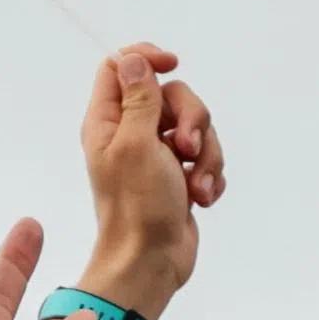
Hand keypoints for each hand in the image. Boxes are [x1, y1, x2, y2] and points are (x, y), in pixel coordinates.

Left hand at [74, 42, 223, 316]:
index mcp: (108, 122)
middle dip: (191, 118)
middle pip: (171, 94)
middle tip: (185, 149)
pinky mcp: (180, 176)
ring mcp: (158, 156)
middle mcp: (131, 134)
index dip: (148, 57)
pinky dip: (209, 175)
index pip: (122, 66)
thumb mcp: (136, 144)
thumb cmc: (138, 207)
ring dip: (206, 155)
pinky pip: (206, 157)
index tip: (173, 64)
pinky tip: (201, 197)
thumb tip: (132, 59)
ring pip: (196, 127)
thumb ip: (138, 98)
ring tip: (196, 185)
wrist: (153, 262)